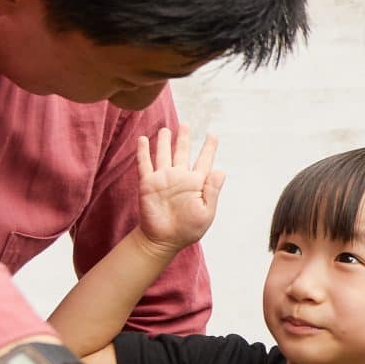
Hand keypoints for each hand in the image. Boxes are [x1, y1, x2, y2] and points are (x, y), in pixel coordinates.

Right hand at [133, 127, 222, 254]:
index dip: (209, 147)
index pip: (204, 160)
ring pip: (163, 154)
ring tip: (166, 129)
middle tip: (185, 123)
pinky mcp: (148, 183)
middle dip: (184, 138)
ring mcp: (163, 178)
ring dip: (164, 141)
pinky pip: (145, 164)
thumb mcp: (206, 212)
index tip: (212, 134)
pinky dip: (143, 151)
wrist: (163, 240)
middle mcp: (180, 177)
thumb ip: (212, 191)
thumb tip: (221, 170)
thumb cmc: (187, 230)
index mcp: (196, 183)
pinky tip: (143, 139)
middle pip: (182, 152)